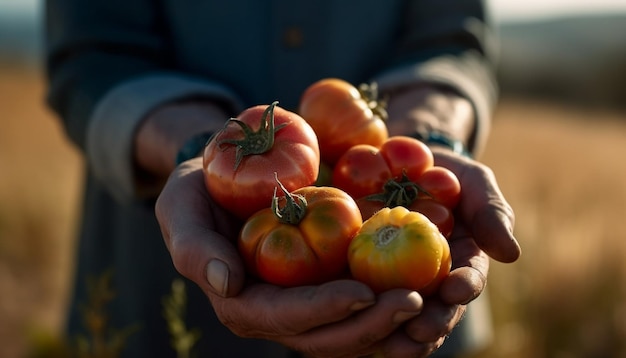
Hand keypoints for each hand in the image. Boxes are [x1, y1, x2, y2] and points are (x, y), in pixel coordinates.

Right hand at [156, 158, 427, 356]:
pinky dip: (394, 302)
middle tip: (414, 300)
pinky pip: (366, 304)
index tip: (364, 292)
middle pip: (328, 336)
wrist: (225, 173)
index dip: (325, 311)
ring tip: (431, 297)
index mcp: (244, 303)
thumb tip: (227, 285)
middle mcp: (278, 312)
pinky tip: (428, 285)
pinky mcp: (329, 282)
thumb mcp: (181, 207)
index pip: (286, 318)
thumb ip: (194, 248)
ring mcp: (308, 301)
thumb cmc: (197, 189)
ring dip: (392, 321)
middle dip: (371, 325)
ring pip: (353, 329)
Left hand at [374, 86, 519, 355]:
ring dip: (398, 331)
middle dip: (431, 323)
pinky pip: (364, 298)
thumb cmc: (445, 174)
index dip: (464, 287)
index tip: (456, 289)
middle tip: (419, 330)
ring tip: (391, 343)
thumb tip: (510, 254)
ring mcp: (398, 280)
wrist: (400, 164)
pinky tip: (352, 321)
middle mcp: (432, 280)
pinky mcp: (364, 275)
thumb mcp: (473, 182)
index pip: (467, 281)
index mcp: (461, 263)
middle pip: (435, 309)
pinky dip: (361, 313)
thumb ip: (491, 212)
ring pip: (401, 315)